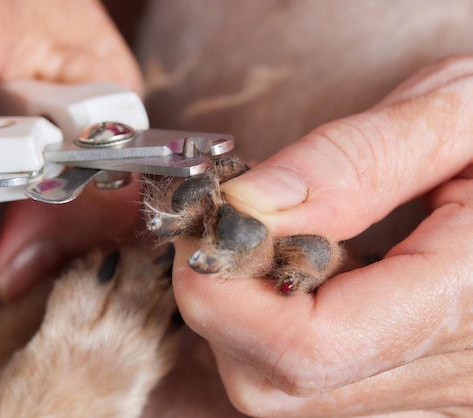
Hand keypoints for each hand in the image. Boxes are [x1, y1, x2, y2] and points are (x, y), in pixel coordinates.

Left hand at [172, 56, 472, 416]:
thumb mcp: (459, 112)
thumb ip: (354, 160)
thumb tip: (246, 203)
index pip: (304, 346)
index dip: (225, 286)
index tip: (209, 217)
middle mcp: (455, 378)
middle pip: (272, 381)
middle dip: (224, 295)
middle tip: (237, 217)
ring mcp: (432, 396)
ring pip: (280, 389)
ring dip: (249, 309)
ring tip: (290, 236)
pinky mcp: (413, 389)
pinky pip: (311, 381)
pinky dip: (279, 324)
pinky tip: (315, 270)